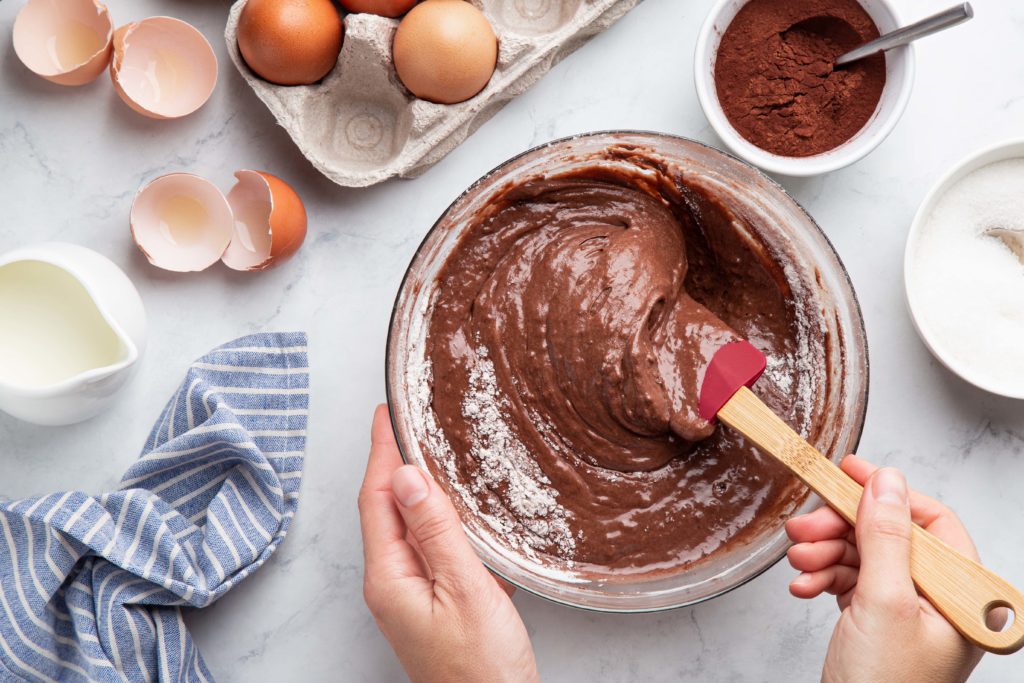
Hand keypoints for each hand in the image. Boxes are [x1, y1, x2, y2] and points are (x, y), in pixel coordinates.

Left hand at [359, 405, 539, 682]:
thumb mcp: (466, 591)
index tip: (385, 413)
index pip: (378, 497)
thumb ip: (438, 532)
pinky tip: (456, 509)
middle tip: (406, 421)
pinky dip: (437, 518)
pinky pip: (426, 548)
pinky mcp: (430, 604)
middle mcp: (391, 584)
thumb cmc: (482, 669)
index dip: (382, 452)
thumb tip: (411, 478)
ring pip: (407, 527)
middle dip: (394, 462)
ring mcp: (408, 596)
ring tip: (429, 452)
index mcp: (390, 577)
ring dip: (416, 488)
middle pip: (386, 509)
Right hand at [786, 454, 996, 682]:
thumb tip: (886, 480)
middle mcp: (941, 603)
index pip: (933, 523)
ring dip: (826, 554)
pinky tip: (804, 587)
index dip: (888, 494)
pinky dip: (823, 579)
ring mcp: (909, 614)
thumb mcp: (884, 603)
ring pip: (865, 558)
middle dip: (842, 530)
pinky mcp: (879, 624)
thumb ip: (887, 537)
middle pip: (891, 538)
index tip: (847, 473)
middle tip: (805, 527)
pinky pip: (851, 583)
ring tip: (798, 563)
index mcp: (963, 598)